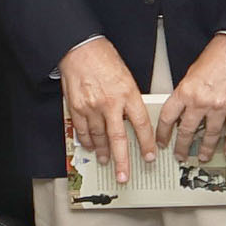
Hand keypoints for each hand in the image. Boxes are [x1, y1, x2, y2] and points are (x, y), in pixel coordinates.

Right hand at [57, 36, 150, 181]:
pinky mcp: (77, 107)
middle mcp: (111, 103)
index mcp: (128, 94)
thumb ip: (130, 99)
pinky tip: (91, 147)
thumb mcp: (126, 77)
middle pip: (118, 138)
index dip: (146, 143)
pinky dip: (87, 141)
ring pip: (99, 137)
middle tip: (123, 176)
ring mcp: (92, 107)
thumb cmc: (104, 59)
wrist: (80, 49)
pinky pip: (83, 130)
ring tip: (107, 161)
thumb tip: (133, 119)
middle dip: (122, 161)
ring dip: (103, 152)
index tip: (149, 156)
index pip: (141, 124)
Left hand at [158, 33, 225, 167]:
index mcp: (185, 92)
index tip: (162, 141)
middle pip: (187, 131)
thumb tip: (181, 111)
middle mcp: (201, 101)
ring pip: (210, 135)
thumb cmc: (215, 57)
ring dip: (205, 149)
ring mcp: (219, 107)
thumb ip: (186, 94)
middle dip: (182, 147)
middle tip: (180, 155)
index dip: (162, 133)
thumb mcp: (191, 74)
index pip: (168, 118)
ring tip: (202, 156)